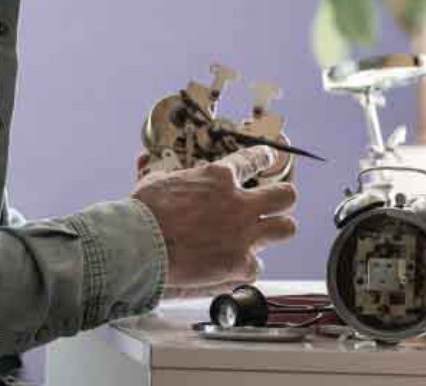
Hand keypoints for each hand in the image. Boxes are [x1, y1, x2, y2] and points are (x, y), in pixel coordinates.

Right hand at [131, 145, 296, 295]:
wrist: (140, 246)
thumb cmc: (144, 214)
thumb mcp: (154, 182)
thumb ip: (162, 174)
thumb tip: (148, 163)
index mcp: (218, 178)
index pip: (251, 160)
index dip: (262, 157)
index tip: (266, 157)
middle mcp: (238, 203)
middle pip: (284, 195)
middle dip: (283, 198)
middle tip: (276, 203)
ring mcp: (242, 233)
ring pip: (286, 228)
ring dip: (277, 231)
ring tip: (269, 235)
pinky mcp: (238, 262)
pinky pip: (256, 267)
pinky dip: (246, 269)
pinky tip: (238, 269)